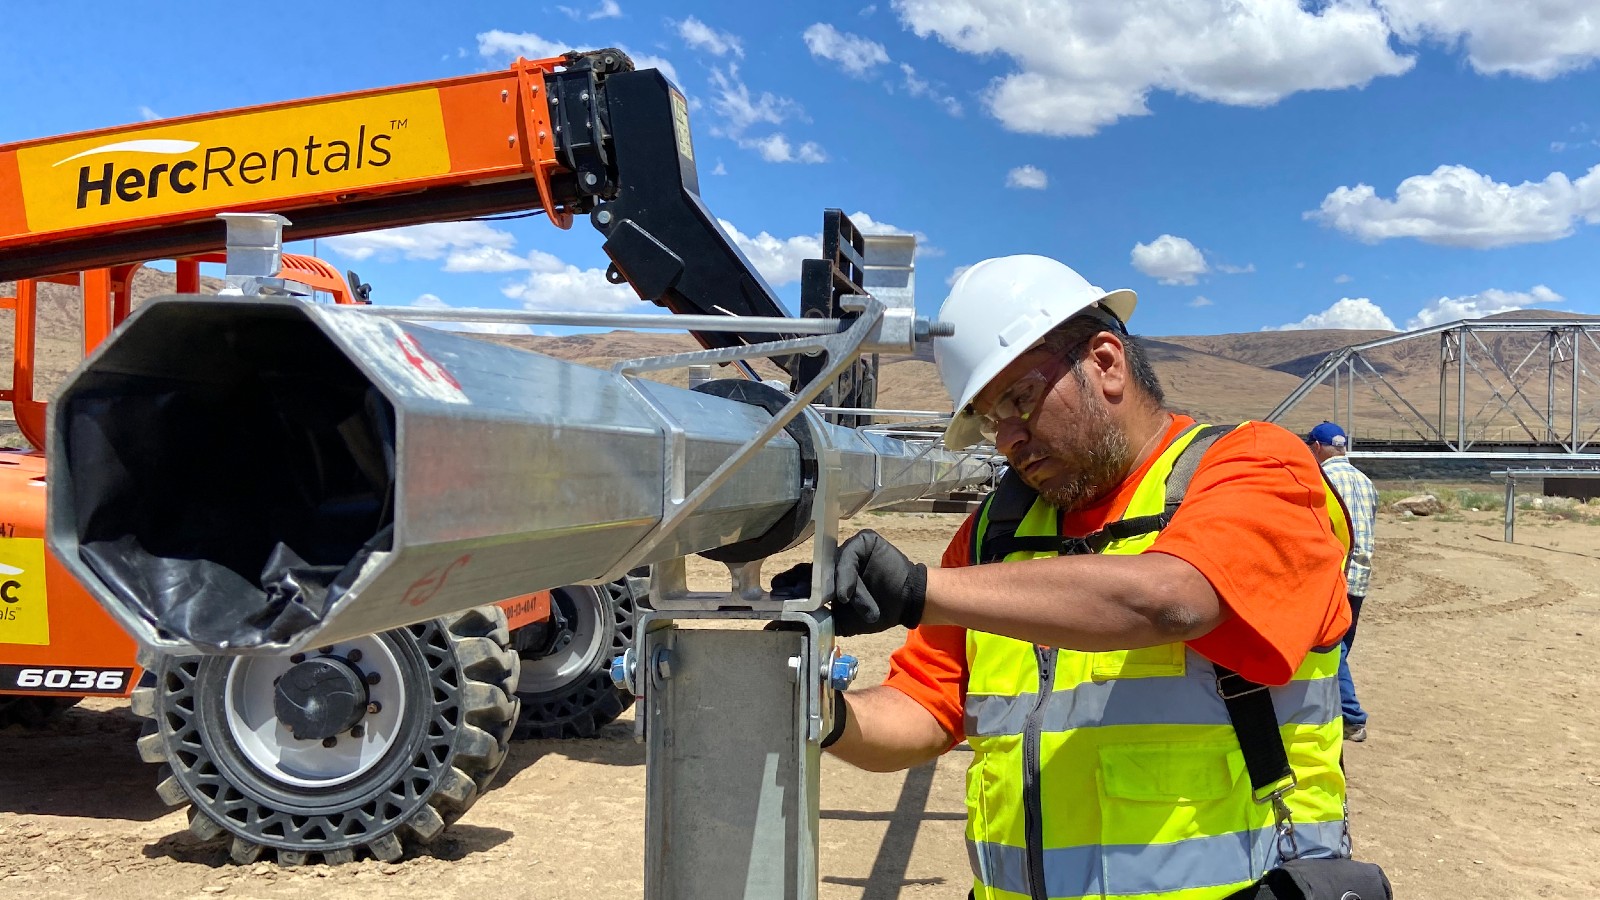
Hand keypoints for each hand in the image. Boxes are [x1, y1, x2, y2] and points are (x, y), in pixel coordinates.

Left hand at [769, 530, 926, 636]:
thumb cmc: (875, 612)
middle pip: (811, 568)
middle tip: (783, 592)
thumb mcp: (841, 621)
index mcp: (827, 579)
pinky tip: (845, 594)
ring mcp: (848, 550)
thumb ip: (818, 621)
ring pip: (831, 566)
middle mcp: (834, 562)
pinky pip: (848, 556)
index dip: (789, 586)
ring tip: (838, 603)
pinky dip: (846, 576)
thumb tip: (785, 626)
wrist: (906, 605)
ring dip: (833, 587)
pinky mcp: (864, 541)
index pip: (803, 579)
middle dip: (797, 582)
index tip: (775, 595)